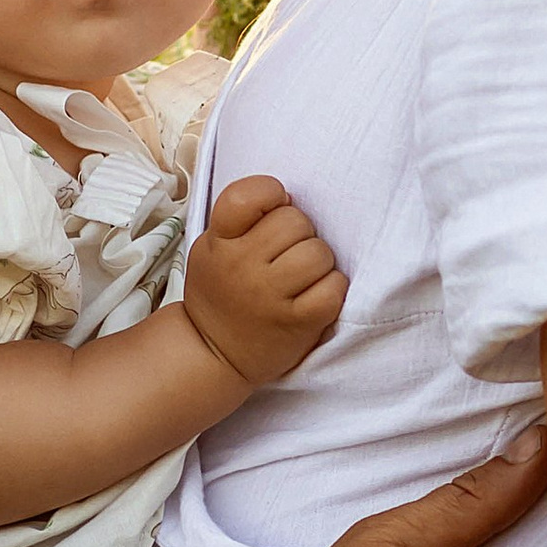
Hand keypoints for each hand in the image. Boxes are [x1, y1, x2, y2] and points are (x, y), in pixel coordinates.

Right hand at [181, 174, 346, 385]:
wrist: (213, 353)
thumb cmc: (222, 293)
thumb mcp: (213, 248)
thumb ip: (244, 221)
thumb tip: (289, 200)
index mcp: (220, 241)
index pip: (246, 195)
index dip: (270, 193)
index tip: (273, 209)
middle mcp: (241, 266)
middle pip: (295, 220)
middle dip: (299, 234)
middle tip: (287, 254)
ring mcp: (269, 296)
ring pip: (318, 252)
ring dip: (319, 262)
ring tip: (303, 277)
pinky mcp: (297, 323)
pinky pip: (333, 287)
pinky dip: (332, 289)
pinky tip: (316, 295)